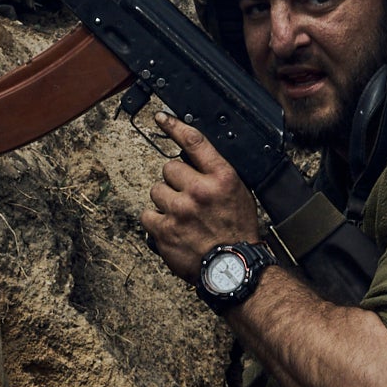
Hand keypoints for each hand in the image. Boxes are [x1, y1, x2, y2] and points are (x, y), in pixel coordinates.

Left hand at [144, 118, 264, 279]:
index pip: (194, 142)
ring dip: (165, 201)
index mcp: (222, 178)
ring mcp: (180, 211)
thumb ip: (215, 173)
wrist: (233, 268)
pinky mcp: (164, 230)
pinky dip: (156, 221)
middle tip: (187, 198)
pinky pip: (147, 215)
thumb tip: (191, 158)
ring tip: (182, 216)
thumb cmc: (237, 231)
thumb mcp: (239, 193)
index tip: (162, 118)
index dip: (175, 126)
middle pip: (169, 168)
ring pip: (156, 191)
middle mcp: (200, 190)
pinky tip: (171, 228)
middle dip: (175, 181)